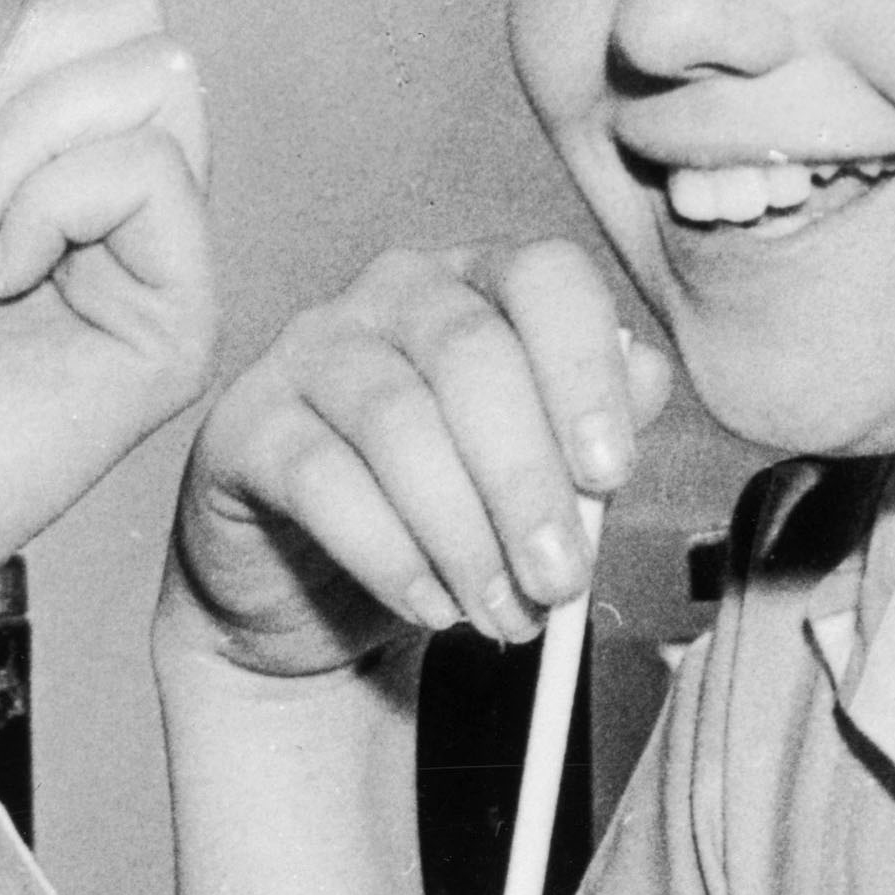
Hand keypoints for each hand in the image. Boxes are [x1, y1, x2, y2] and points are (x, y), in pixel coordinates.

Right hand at [165, 239, 670, 679]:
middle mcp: (395, 294)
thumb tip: (648, 377)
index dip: (585, 371)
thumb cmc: (446, 516)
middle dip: (526, 481)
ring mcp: (311, 350)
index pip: (547, 278)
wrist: (314, 594)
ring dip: (464, 533)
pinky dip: (388, 554)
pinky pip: (321, 480)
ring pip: (398, 421)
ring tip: (501, 616)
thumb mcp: (539, 478)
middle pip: (471, 355)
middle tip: (559, 581)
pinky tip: (429, 607)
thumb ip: (593, 428)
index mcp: (485, 284)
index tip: (610, 474)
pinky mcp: (247, 425)